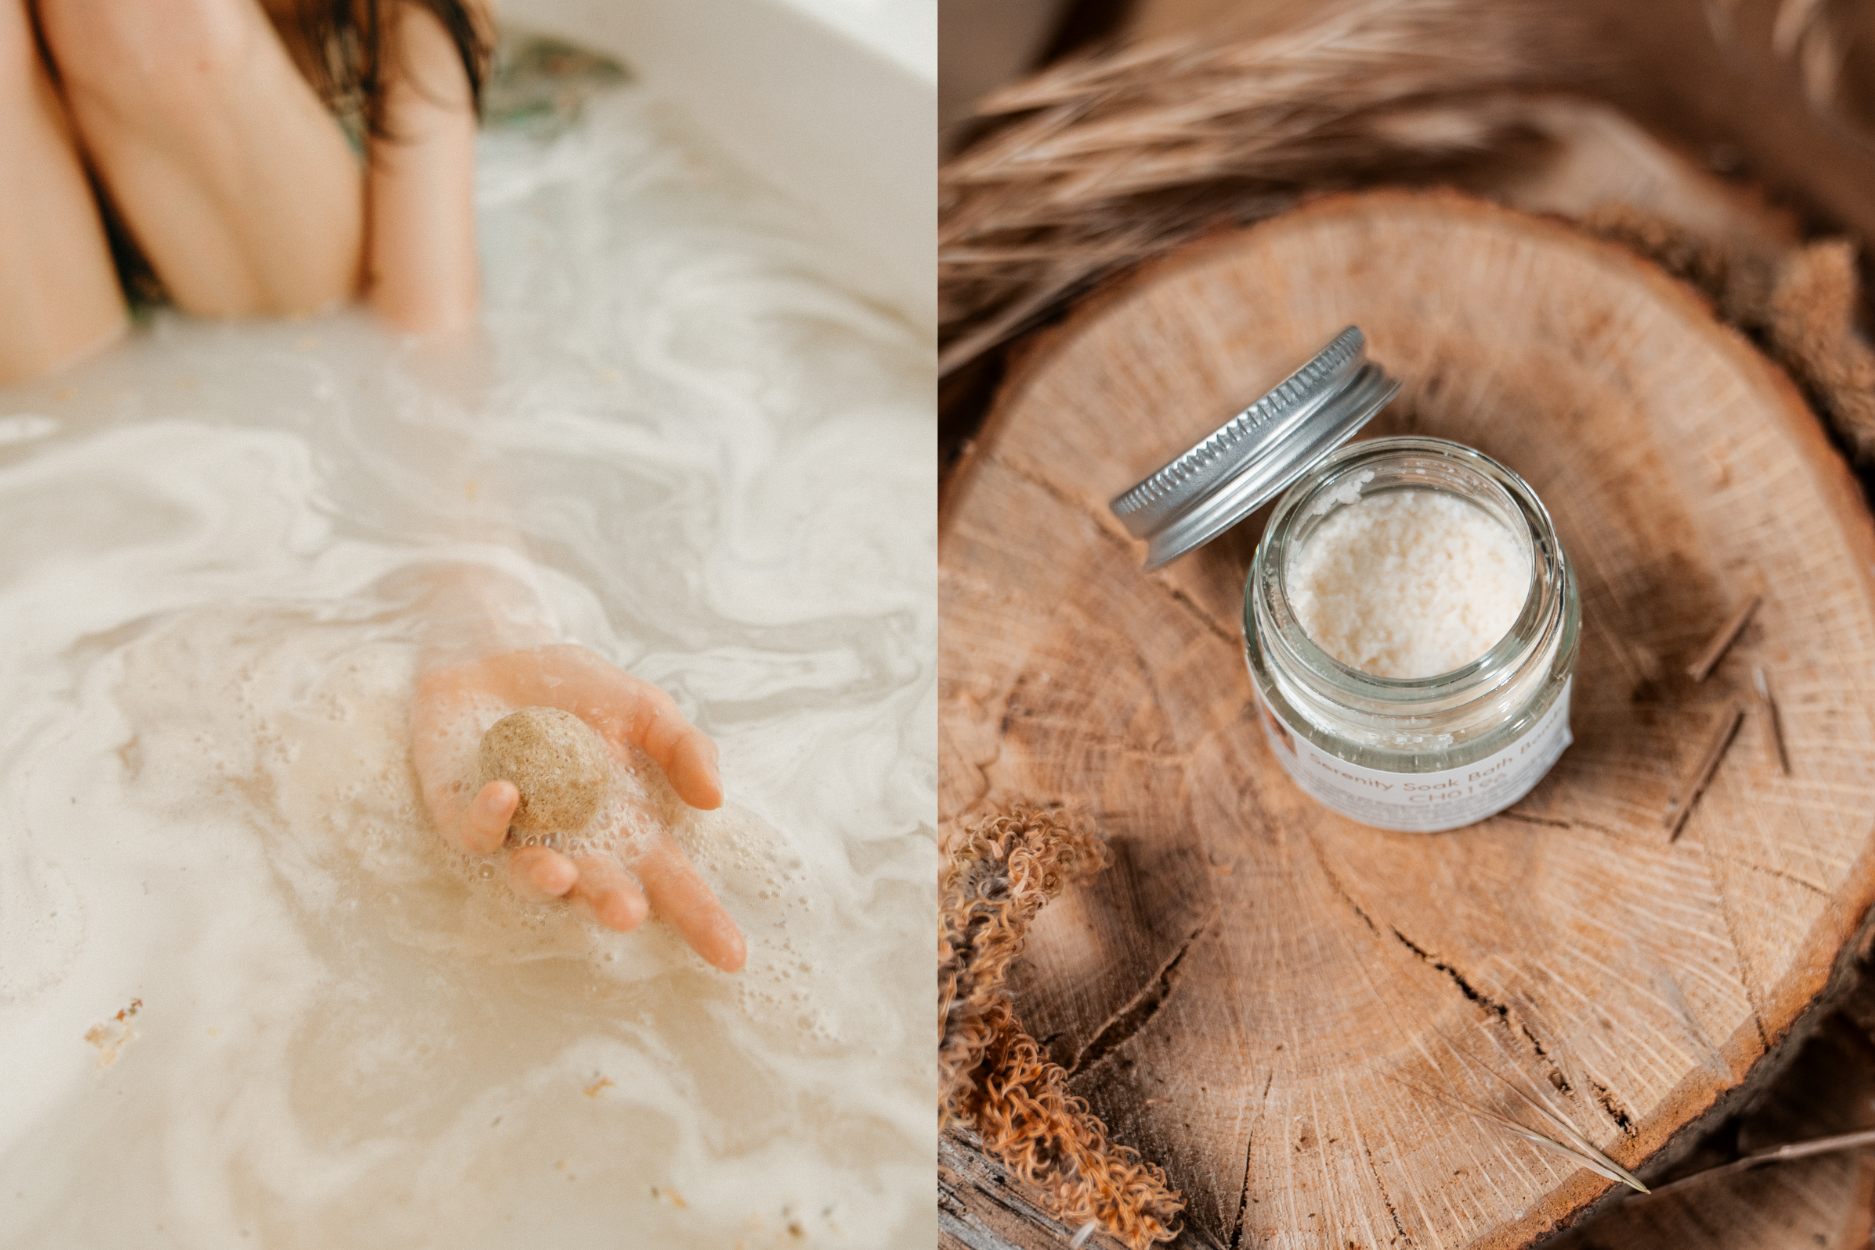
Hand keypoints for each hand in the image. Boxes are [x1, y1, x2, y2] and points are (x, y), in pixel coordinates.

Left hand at [411, 644, 745, 971]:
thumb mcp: (644, 708)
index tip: (733, 956)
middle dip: (613, 904)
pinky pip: (475, 831)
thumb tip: (715, 800)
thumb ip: (683, 748)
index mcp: (626, 824)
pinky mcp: (462, 814)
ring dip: (544, 880)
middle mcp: (575, 842)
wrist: (496, 649)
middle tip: (630, 913)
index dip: (701, 918)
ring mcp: (517, 834)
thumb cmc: (574, 687)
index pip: (670, 879)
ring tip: (560, 874)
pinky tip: (505, 792)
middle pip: (601, 889)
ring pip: (530, 876)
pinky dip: (489, 817)